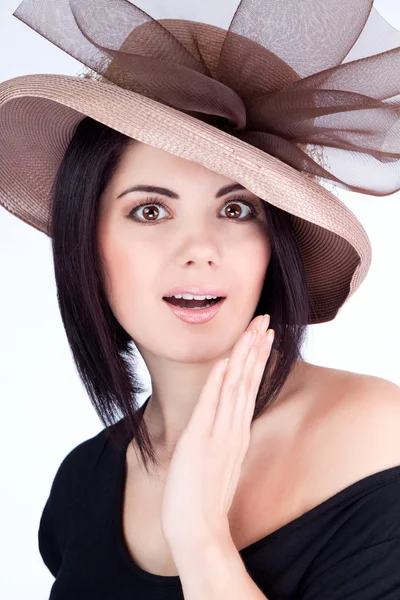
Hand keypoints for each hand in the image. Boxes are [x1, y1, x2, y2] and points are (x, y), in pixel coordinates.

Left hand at [160, 313, 274, 551]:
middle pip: (247, 382)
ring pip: (235, 389)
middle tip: (265, 321)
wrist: (198, 531)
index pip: (249, 388)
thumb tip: (223, 422)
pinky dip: (217, 383)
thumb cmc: (203, 499)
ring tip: (253, 330)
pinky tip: (225, 362)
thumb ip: (223, 440)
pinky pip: (210, 407)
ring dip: (243, 357)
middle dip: (256, 349)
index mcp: (236, 434)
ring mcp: (218, 436)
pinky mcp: (199, 442)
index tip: (262, 337)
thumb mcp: (219, 464)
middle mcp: (232, 431)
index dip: (256, 360)